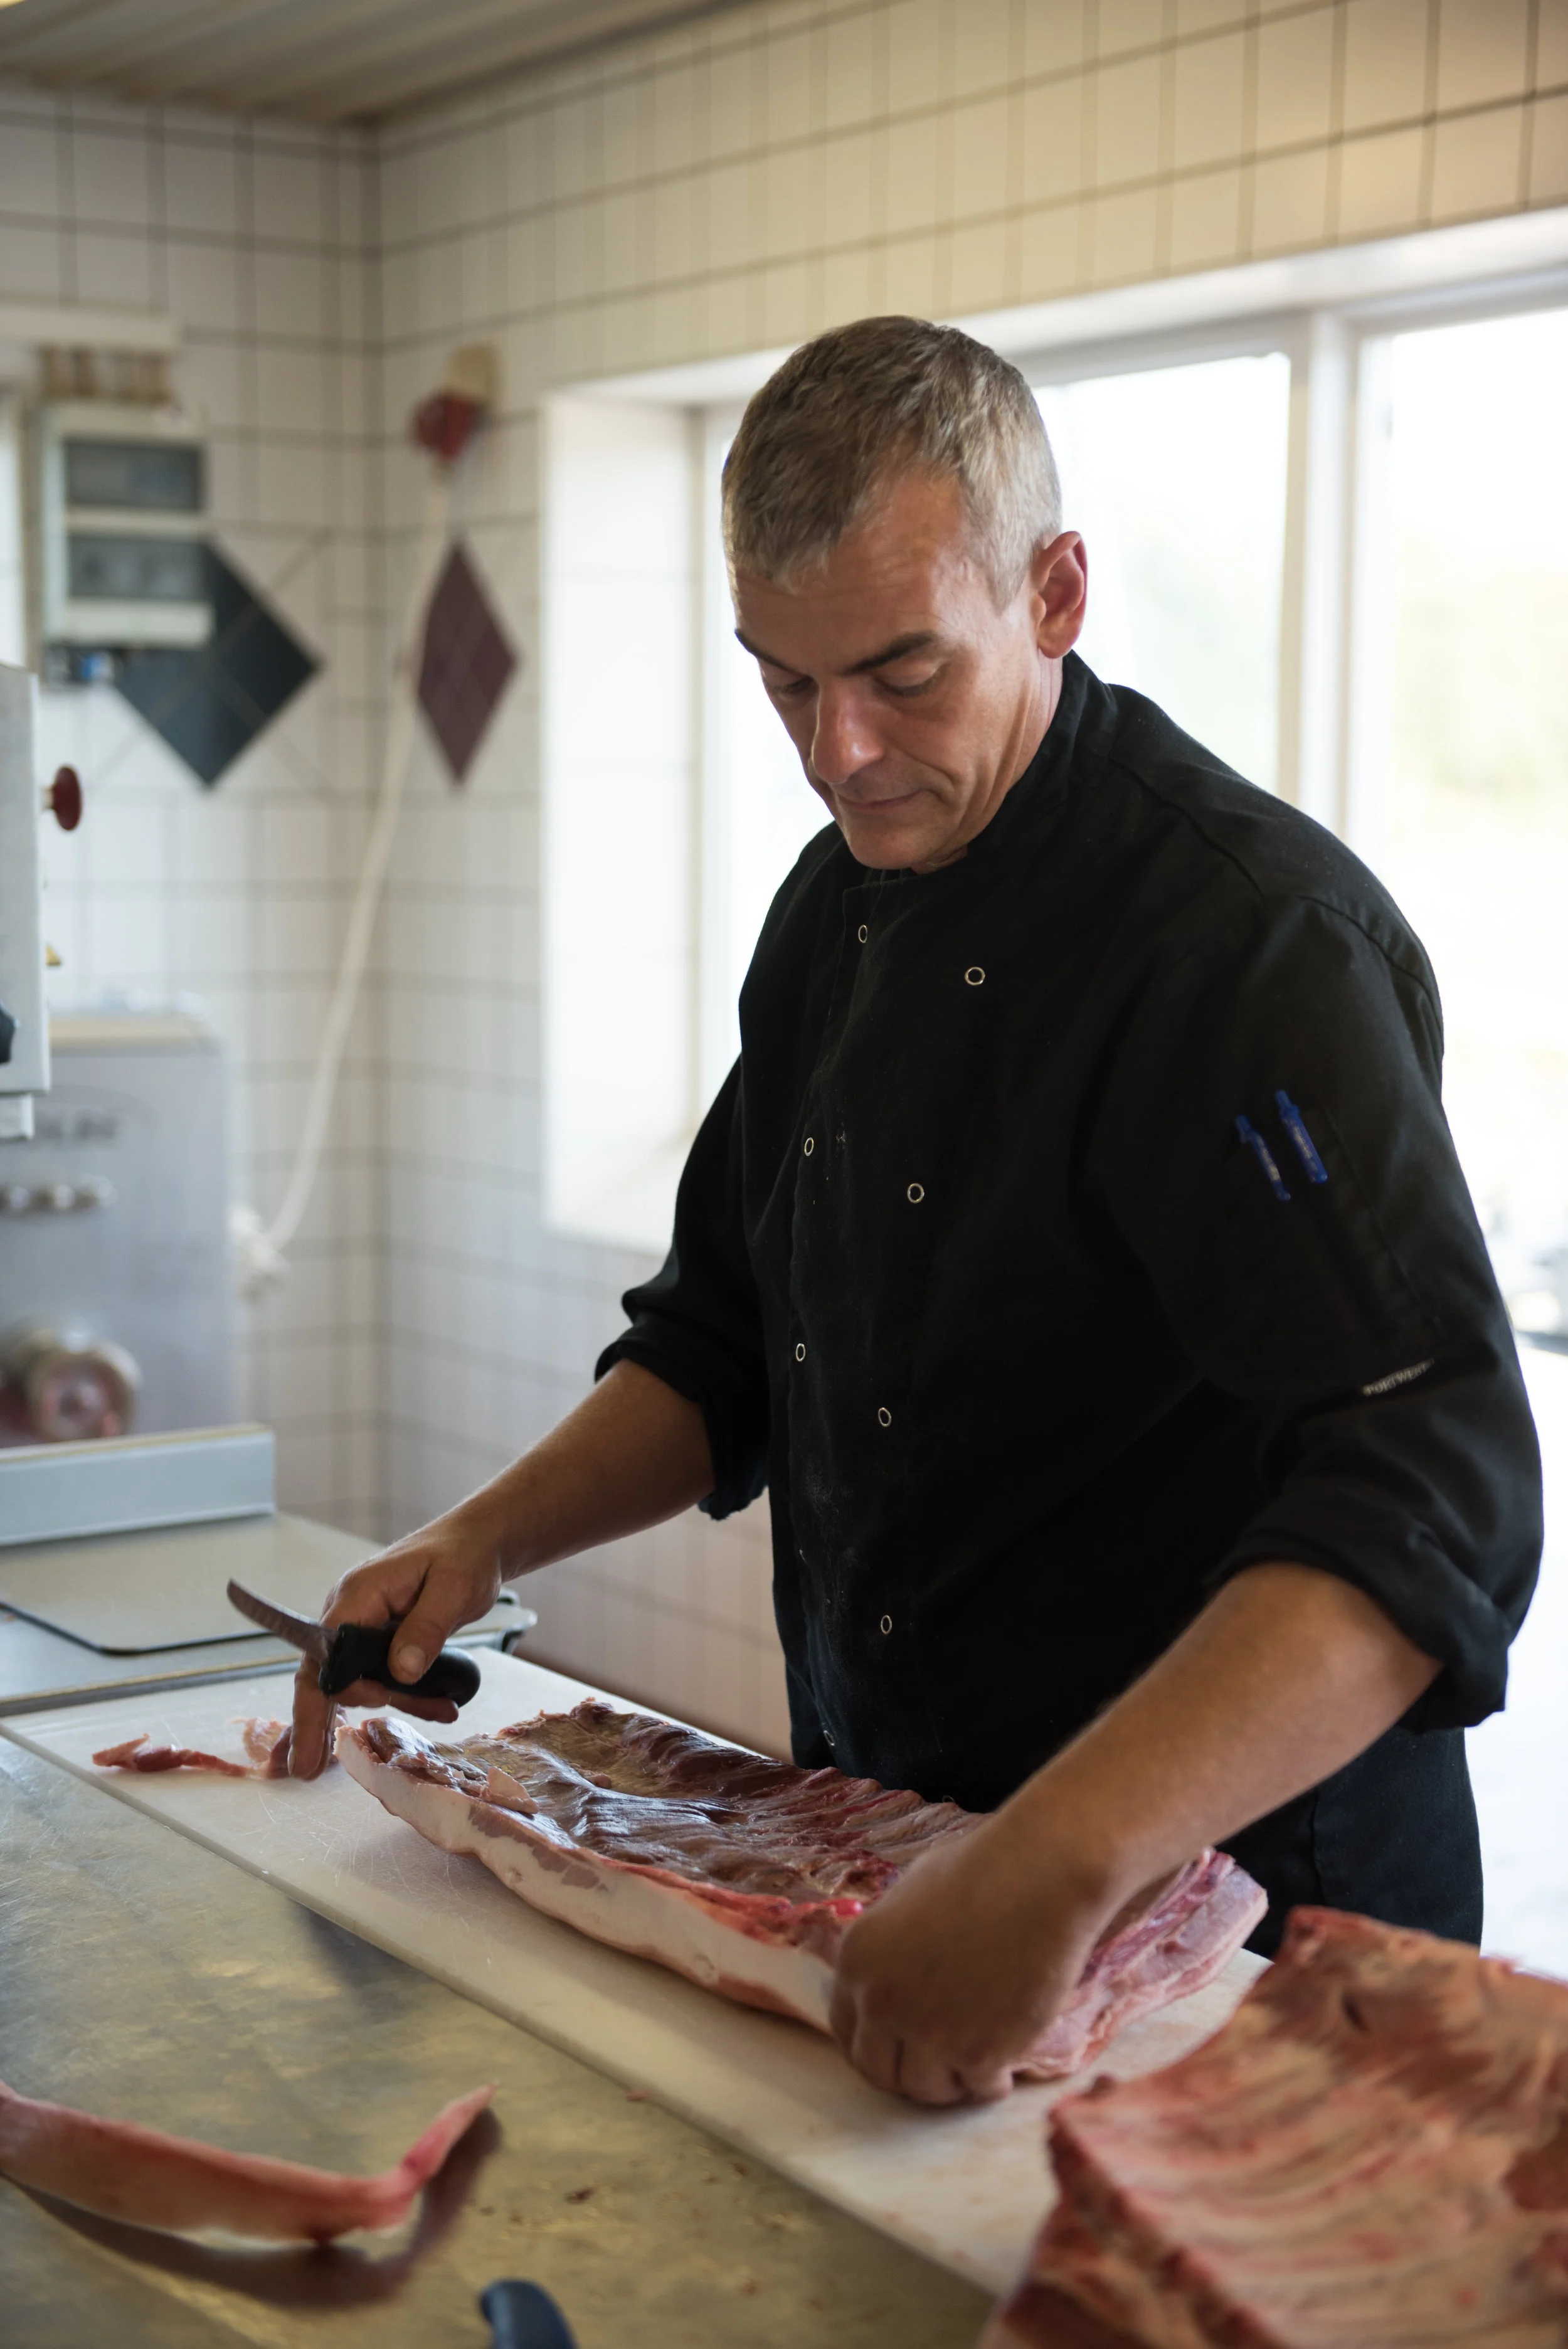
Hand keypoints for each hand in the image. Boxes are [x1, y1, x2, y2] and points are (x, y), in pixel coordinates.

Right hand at [288, 1510, 504, 1778]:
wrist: (476, 1543)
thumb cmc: (464, 1557)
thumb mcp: (454, 1589)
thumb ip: (427, 1629)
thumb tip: (402, 1673)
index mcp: (358, 1594)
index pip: (327, 1653)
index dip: (327, 1697)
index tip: (345, 1728)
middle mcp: (348, 1611)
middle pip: (324, 1675)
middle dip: (317, 1723)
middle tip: (311, 1770)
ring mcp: (360, 1625)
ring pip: (356, 1681)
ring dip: (392, 1704)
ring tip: (442, 1712)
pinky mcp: (377, 1638)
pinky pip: (376, 1674)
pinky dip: (399, 1696)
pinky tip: (435, 1708)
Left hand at [829, 1811, 1112, 2104]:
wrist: (1040, 1878)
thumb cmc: (983, 1871)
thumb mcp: (909, 1898)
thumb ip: (890, 1946)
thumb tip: (893, 1972)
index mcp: (857, 1958)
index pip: (845, 2030)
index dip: (874, 2045)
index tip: (898, 2049)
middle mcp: (881, 1999)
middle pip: (878, 2070)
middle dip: (907, 2072)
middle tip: (939, 2066)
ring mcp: (926, 2031)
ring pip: (925, 2090)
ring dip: (949, 2082)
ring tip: (974, 2063)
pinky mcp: (976, 2053)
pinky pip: (977, 2089)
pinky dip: (991, 2083)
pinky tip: (1004, 2066)